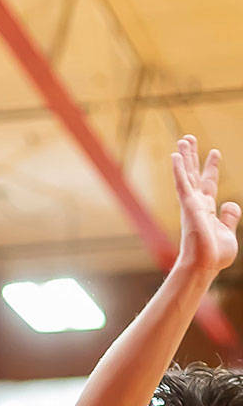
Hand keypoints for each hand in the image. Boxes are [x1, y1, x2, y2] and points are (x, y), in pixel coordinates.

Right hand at [172, 134, 239, 276]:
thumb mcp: (229, 233)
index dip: (212, 167)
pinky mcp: (188, 206)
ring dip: (184, 157)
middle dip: (192, 156)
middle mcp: (197, 204)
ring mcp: (191, 205)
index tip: (215, 152)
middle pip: (194, 175)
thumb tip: (231, 203)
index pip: (209, 183)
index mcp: (207, 210)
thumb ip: (230, 217)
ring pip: (187, 175)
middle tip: (188, 139)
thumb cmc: (214, 256)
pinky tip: (175, 156)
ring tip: (183, 140)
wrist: (204, 267)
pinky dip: (178, 170)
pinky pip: (182, 184)